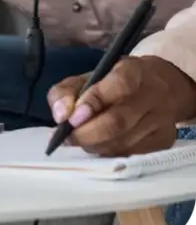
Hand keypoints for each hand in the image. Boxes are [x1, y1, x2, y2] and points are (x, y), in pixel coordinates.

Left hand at [47, 55, 195, 156]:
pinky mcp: (164, 141)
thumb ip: (68, 91)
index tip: (71, 118)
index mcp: (133, 71)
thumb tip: (60, 116)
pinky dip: (109, 152)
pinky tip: (100, 145)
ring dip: (95, 145)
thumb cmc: (118, 80)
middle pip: (118, 122)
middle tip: (66, 137)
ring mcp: (160, 121)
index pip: (117, 86)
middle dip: (87, 134)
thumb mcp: (90, 75)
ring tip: (81, 140)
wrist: (164, 86)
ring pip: (122, 143)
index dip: (93, 103)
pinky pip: (130, 154)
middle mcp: (152, 96)